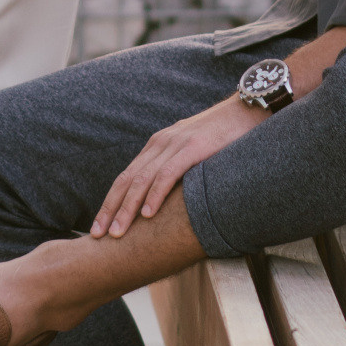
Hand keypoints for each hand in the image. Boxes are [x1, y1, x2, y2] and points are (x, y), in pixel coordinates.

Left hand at [90, 95, 260, 236]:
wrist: (248, 109)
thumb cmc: (224, 137)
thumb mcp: (194, 153)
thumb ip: (179, 171)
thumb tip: (171, 203)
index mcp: (158, 146)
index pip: (126, 178)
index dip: (110, 203)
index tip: (98, 228)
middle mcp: (160, 144)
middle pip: (126, 180)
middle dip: (110, 210)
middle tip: (96, 236)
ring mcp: (175, 144)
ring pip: (142, 180)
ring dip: (127, 209)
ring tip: (116, 233)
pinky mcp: (193, 147)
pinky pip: (168, 174)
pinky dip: (154, 195)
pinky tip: (147, 215)